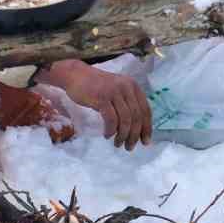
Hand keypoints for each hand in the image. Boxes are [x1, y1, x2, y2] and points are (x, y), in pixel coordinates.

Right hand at [35, 59, 152, 149]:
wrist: (75, 75)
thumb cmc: (96, 86)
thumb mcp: (117, 90)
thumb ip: (127, 103)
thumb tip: (137, 128)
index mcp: (133, 86)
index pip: (146, 110)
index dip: (147, 128)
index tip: (145, 142)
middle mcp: (127, 87)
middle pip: (136, 117)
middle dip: (134, 135)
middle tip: (129, 147)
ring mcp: (114, 91)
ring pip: (125, 119)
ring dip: (122, 135)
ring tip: (118, 144)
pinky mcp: (102, 97)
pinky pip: (111, 119)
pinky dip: (110, 130)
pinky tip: (107, 135)